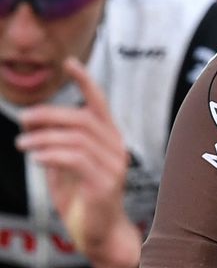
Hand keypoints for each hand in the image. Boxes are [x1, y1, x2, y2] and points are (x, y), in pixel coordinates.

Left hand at [15, 57, 140, 267]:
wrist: (100, 234)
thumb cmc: (83, 200)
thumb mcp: (64, 166)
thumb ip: (54, 143)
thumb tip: (32, 121)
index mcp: (109, 138)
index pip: (99, 102)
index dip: (85, 81)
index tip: (69, 62)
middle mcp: (116, 147)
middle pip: (82, 117)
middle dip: (49, 114)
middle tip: (23, 120)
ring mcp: (114, 164)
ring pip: (77, 137)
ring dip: (44, 138)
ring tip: (22, 144)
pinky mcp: (105, 182)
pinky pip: (76, 159)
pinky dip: (52, 154)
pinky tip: (37, 157)